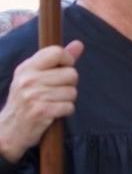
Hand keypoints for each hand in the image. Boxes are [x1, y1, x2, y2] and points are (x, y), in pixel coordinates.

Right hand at [0, 41, 83, 162]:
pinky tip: (54, 112)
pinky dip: (66, 111)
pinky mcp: (40, 111)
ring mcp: (33, 95)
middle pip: (71, 73)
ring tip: (53, 102)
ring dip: (67, 99)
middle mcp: (28, 79)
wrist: (9, 129)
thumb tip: (79, 44)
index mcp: (26, 67)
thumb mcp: (35, 76)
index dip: (67, 60)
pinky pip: (69, 106)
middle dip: (69, 84)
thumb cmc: (27, 99)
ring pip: (72, 91)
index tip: (63, 69)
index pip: (56, 52)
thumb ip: (58, 60)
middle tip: (56, 91)